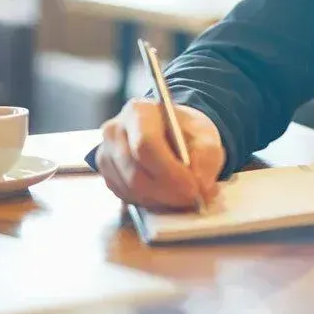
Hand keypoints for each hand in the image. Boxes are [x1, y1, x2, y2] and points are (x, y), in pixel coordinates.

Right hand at [97, 99, 225, 209]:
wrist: (172, 134)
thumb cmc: (186, 133)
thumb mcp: (205, 136)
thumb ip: (207, 156)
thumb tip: (200, 185)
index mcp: (139, 111)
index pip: (146, 144)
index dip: (170, 172)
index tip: (193, 188)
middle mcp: (115, 131)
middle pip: (135, 173)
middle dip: (168, 192)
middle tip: (193, 199)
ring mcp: (106, 154)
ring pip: (130, 190)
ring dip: (161, 200)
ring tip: (183, 196)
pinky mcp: (107, 175)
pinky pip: (126, 197)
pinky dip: (150, 202)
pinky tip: (167, 195)